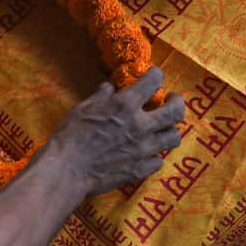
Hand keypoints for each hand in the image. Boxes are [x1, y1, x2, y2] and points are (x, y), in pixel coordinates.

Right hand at [43, 68, 185, 196]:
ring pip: (174, 137)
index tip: (154, 75)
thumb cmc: (70, 136)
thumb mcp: (83, 108)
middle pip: (176, 111)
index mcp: (125, 105)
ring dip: (169, 130)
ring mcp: (144, 150)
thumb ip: (101, 96)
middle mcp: (141, 126)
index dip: (156, 75)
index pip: (153, 81)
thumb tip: (110, 88)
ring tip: (162, 128)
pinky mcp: (140, 170)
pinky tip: (147, 153)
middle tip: (171, 100)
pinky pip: (159, 161)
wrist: (68, 170)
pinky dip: (155, 155)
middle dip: (177, 102)